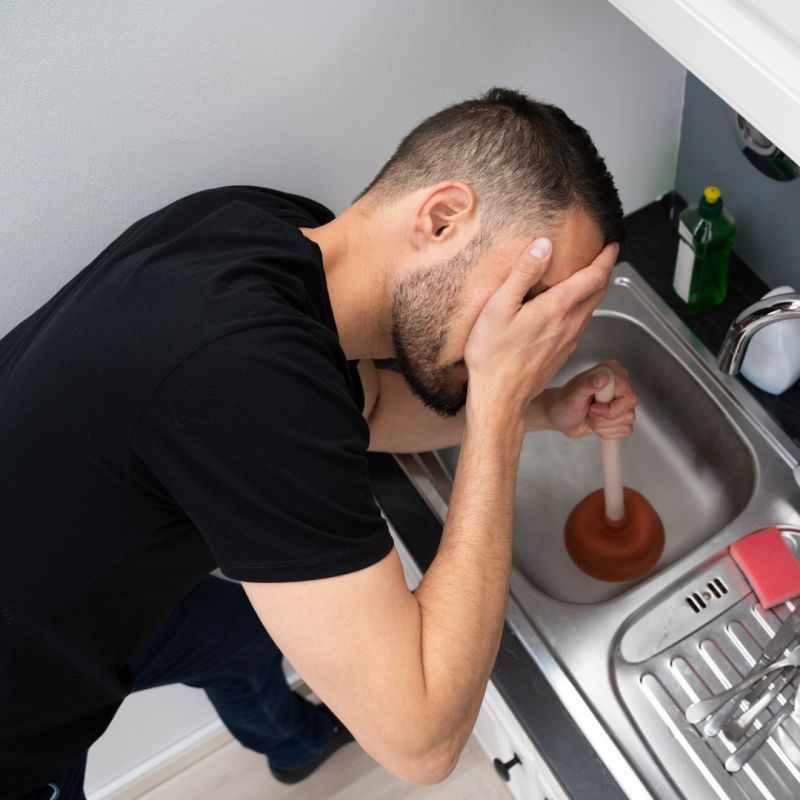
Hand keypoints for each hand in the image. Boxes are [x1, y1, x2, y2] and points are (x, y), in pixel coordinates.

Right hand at [464, 237, 618, 423]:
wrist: (499, 398)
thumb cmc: (493, 356)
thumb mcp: (499, 307)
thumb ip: (523, 273)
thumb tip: (543, 245)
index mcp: (557, 308)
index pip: (594, 277)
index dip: (606, 258)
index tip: (611, 245)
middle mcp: (569, 325)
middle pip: (599, 293)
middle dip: (604, 272)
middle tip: (602, 258)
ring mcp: (568, 342)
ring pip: (590, 310)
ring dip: (593, 292)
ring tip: (585, 280)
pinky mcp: (562, 355)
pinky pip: (579, 326)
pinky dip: (581, 310)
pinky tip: (565, 310)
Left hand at [537, 360, 637, 439]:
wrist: (558, 417)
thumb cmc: (562, 403)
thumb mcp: (573, 395)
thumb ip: (587, 384)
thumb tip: (604, 377)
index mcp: (612, 372)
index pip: (628, 397)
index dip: (610, 409)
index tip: (592, 408)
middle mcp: (620, 384)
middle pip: (629, 411)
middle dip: (605, 419)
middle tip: (589, 412)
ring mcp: (621, 400)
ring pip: (628, 422)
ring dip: (604, 426)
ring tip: (590, 417)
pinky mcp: (621, 415)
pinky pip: (626, 430)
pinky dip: (608, 432)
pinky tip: (595, 424)